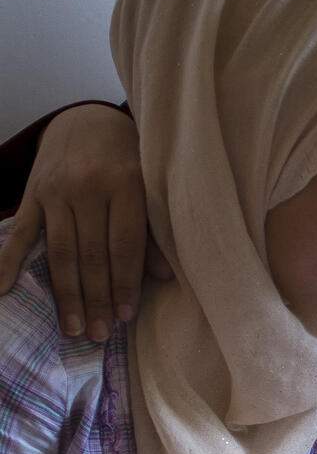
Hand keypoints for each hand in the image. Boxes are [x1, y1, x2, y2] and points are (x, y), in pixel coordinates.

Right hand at [0, 104, 165, 341]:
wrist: (88, 119)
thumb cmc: (131, 161)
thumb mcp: (151, 186)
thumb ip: (154, 230)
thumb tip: (164, 276)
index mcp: (126, 184)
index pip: (125, 245)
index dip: (125, 284)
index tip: (125, 316)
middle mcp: (88, 186)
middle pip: (91, 254)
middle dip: (95, 298)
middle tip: (97, 334)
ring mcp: (55, 190)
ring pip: (60, 251)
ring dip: (65, 293)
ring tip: (72, 326)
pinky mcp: (32, 193)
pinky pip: (20, 233)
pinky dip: (8, 263)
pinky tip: (3, 290)